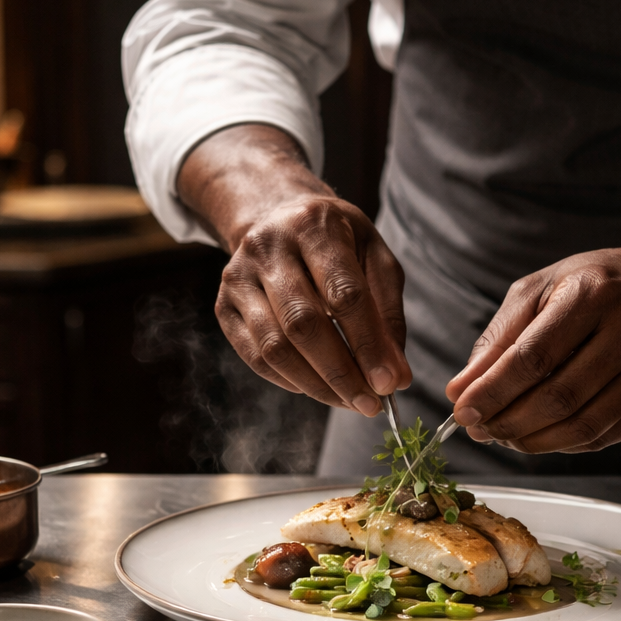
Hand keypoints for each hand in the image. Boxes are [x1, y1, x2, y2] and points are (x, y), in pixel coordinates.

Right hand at [178, 124, 409, 412]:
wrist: (274, 216)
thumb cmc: (335, 240)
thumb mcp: (374, 257)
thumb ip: (388, 313)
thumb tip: (396, 375)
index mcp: (314, 226)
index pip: (344, 294)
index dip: (368, 344)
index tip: (390, 384)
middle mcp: (268, 247)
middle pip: (304, 324)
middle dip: (341, 373)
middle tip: (370, 404)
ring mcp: (238, 277)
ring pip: (275, 346)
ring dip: (315, 385)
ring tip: (348, 401)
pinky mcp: (224, 305)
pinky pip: (255, 356)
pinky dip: (288, 380)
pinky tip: (316, 387)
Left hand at [446, 249, 620, 453]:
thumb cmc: (597, 285)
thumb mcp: (542, 289)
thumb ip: (499, 338)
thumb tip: (462, 390)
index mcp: (594, 293)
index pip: (534, 357)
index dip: (493, 391)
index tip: (462, 410)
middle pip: (558, 397)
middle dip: (508, 422)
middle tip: (479, 429)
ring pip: (583, 426)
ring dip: (533, 441)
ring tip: (504, 435)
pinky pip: (605, 437)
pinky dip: (564, 444)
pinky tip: (542, 434)